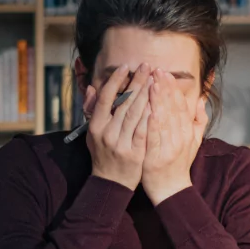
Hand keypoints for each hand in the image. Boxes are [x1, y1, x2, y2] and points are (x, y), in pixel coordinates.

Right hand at [86, 63, 152, 189]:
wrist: (111, 182)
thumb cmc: (103, 153)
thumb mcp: (92, 133)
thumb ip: (92, 110)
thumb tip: (91, 88)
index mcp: (96, 126)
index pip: (105, 98)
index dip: (116, 81)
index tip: (126, 66)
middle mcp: (106, 133)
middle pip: (124, 103)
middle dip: (137, 83)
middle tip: (147, 67)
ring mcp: (120, 143)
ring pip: (135, 114)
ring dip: (147, 95)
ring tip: (155, 80)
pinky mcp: (134, 153)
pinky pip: (144, 131)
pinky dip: (150, 116)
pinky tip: (158, 103)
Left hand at [142, 69, 207, 204]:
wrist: (171, 189)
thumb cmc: (179, 164)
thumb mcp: (193, 142)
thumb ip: (198, 121)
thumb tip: (201, 99)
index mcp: (187, 133)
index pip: (182, 106)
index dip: (174, 89)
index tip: (166, 73)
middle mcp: (181, 138)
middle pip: (173, 109)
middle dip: (165, 88)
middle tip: (156, 71)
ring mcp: (169, 148)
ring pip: (164, 121)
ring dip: (158, 101)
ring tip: (151, 84)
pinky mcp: (157, 158)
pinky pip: (156, 139)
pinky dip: (153, 124)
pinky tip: (148, 110)